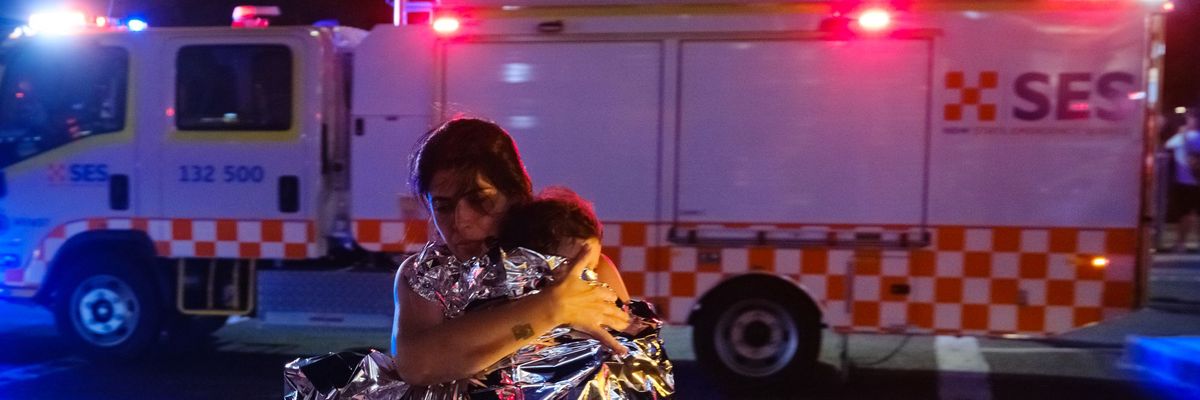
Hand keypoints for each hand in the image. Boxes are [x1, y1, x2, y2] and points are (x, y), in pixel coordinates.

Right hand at [545, 240, 630, 354]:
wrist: (554, 303)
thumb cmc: (562, 287)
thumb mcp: (572, 269)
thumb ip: (581, 258)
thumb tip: (587, 243)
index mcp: (596, 291)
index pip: (608, 294)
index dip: (610, 297)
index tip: (612, 298)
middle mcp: (600, 304)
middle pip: (614, 309)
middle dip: (621, 313)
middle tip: (628, 318)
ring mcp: (598, 317)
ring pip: (614, 321)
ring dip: (623, 324)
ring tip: (631, 328)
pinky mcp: (593, 328)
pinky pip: (606, 338)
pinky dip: (615, 345)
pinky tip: (623, 352)